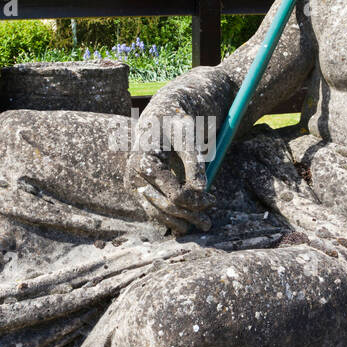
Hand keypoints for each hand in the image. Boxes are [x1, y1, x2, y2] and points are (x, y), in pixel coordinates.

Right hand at [125, 109, 214, 234]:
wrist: (159, 119)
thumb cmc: (175, 124)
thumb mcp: (188, 137)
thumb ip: (195, 163)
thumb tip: (202, 191)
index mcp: (145, 161)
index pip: (174, 193)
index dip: (196, 201)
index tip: (213, 199)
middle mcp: (135, 175)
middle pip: (165, 206)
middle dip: (189, 216)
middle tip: (209, 223)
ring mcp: (134, 185)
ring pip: (156, 213)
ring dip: (178, 223)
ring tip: (199, 226)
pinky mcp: (138, 190)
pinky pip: (153, 210)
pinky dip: (168, 218)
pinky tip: (184, 223)